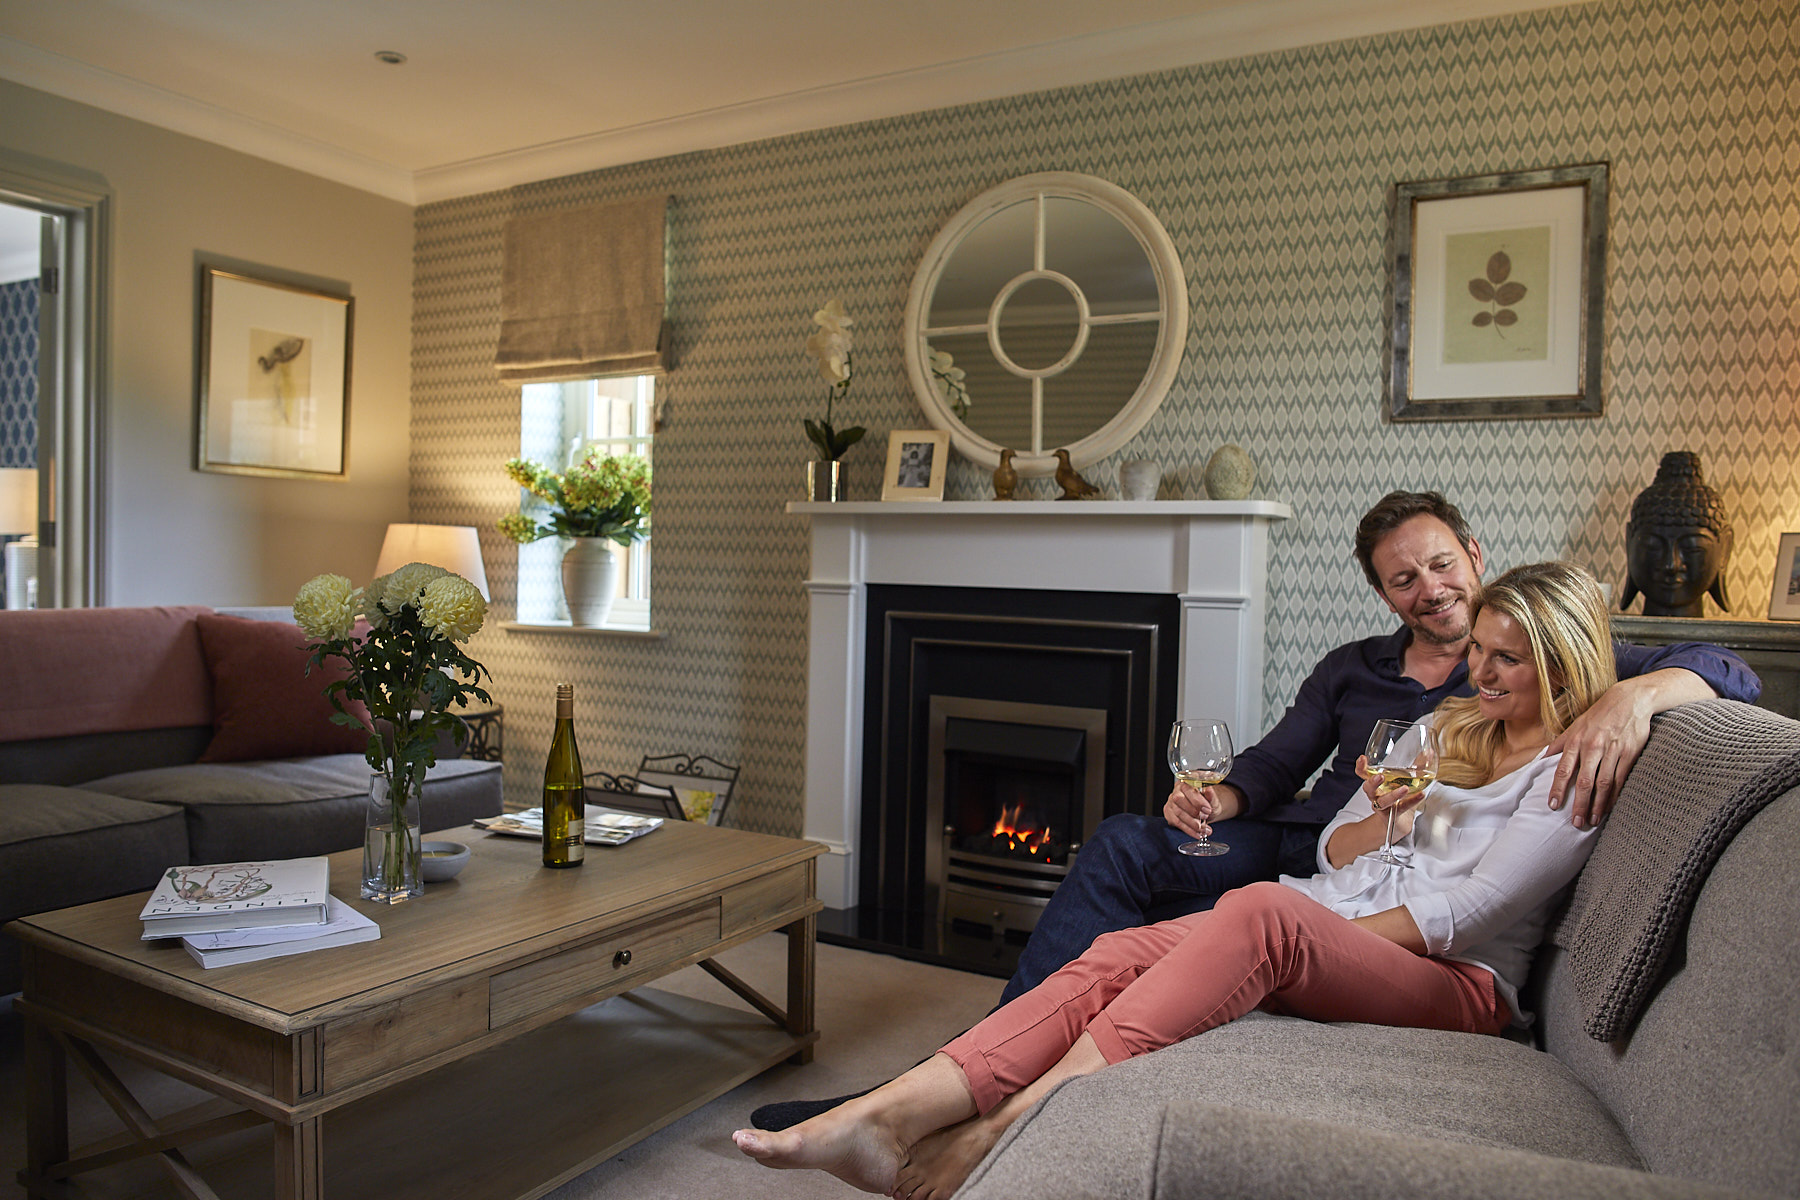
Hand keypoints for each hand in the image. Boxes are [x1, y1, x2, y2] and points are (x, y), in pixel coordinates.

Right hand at [1164, 781, 1240, 839]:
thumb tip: (1208, 789)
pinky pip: (1177, 823)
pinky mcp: (1169, 815)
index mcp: (1186, 784)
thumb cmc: (1207, 803)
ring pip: (1178, 813)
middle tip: (1204, 818)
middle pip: (1179, 800)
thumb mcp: (1212, 799)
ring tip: (1203, 829)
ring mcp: (1170, 803)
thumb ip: (1211, 795)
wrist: (1205, 812)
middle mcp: (1176, 792)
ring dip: (1192, 824)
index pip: (1188, 790)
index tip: (1208, 810)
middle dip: (1193, 811)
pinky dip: (1188, 830)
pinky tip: (1197, 834)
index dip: (1197, 801)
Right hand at [1357, 753, 1427, 824]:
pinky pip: (1401, 808)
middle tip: (1380, 776)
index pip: (1363, 774)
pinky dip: (1412, 801)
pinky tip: (1421, 795)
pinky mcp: (1392, 816)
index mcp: (1376, 784)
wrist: (1401, 821)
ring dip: (1393, 794)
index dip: (1361, 767)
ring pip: (1383, 801)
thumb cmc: (1401, 797)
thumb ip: (1417, 766)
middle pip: (1368, 788)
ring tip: (1404, 788)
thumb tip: (1428, 752)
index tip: (1363, 758)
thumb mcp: (1407, 779)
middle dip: (1373, 782)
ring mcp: (1383, 806)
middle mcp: (1376, 795)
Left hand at [1546, 681, 1655, 828]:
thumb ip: (1559, 744)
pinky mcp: (1630, 753)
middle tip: (1575, 823)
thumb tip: (1541, 759)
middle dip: (1579, 803)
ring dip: (1598, 804)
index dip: (1557, 788)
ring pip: (1603, 783)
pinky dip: (1616, 795)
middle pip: (1584, 781)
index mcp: (1576, 741)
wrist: (1629, 700)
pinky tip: (1611, 807)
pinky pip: (1622, 778)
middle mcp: (1593, 747)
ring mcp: (1613, 750)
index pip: (1563, 769)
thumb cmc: (1598, 715)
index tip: (1553, 805)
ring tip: (1592, 820)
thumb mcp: (1575, 725)